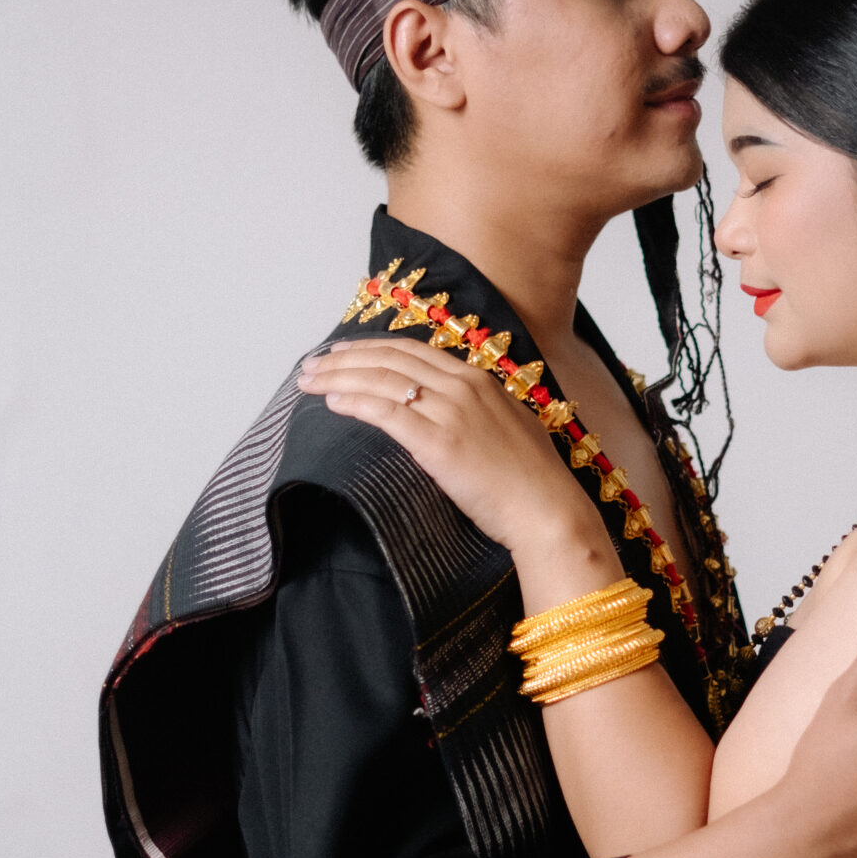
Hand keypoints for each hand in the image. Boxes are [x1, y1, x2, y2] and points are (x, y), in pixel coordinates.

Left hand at [297, 336, 591, 551]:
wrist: (547, 510)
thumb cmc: (530, 481)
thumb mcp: (507, 429)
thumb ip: (477, 413)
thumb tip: (450, 414)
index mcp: (479, 381)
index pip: (412, 350)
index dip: (372, 347)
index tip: (343, 352)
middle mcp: (463, 387)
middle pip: (390, 359)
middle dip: (345, 358)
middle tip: (312, 364)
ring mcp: (451, 412)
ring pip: (382, 380)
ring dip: (339, 377)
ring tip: (308, 382)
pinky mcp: (438, 443)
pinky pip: (386, 413)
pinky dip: (354, 402)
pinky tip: (332, 403)